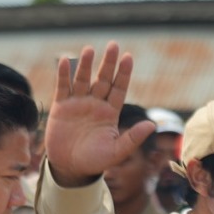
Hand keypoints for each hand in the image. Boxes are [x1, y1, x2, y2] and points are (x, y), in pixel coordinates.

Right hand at [46, 43, 156, 186]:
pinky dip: (64, 74)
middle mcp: (96, 103)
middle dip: (108, 63)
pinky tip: (66, 61)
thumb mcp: (116, 152)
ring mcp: (78, 103)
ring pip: (83, 80)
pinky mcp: (61, 106)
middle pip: (103, 79)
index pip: (118, 88)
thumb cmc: (95, 161)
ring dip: (86, 65)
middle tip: (113, 45)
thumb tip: (152, 125)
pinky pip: (63, 87)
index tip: (128, 57)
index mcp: (110, 112)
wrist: (70, 167)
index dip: (123, 73)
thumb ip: (133, 138)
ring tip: (90, 49)